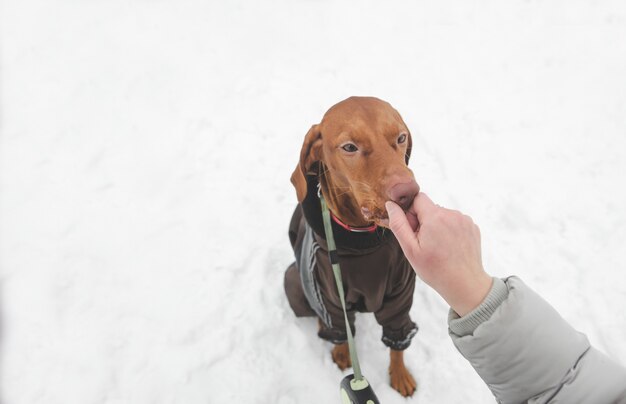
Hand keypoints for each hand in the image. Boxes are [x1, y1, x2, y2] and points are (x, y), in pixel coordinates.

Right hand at [385, 193, 492, 316]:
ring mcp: (465, 220)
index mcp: (435, 217)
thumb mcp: (410, 249)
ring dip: (437, 226)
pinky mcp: (472, 226)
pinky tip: (449, 247)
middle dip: (424, 221)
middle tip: (425, 243)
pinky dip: (450, 230)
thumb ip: (399, 224)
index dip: (411, 213)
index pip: (418, 198)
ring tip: (439, 247)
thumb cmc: (435, 270)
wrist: (465, 284)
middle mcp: (452, 214)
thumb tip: (390, 205)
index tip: (414, 231)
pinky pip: (454, 221)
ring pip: (442, 215)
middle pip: (430, 207)